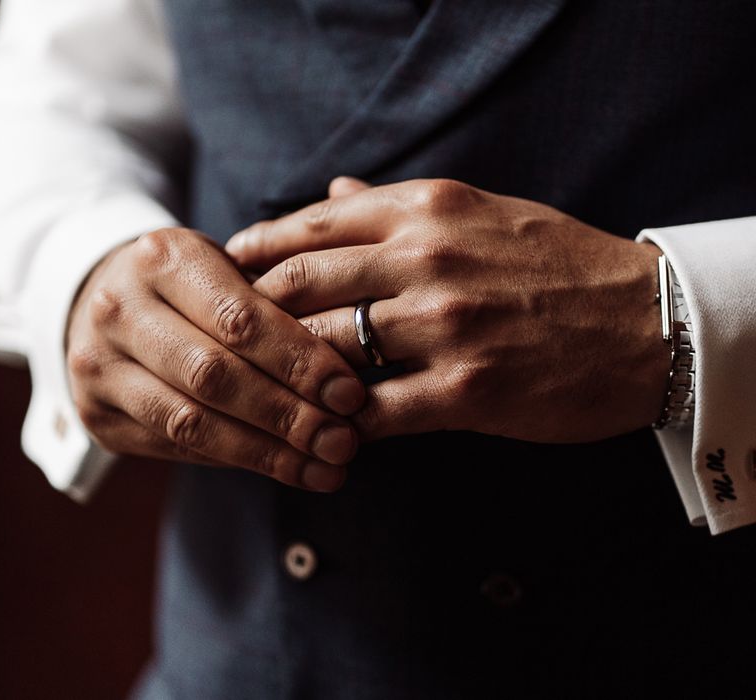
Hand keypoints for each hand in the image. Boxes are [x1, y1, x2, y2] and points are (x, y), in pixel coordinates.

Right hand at [65, 227, 364, 490]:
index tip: (351, 394)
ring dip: (268, 453)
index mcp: (163, 258)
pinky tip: (285, 468)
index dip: (300, 362)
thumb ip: (281, 306)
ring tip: (327, 469)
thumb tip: (348, 378)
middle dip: (288, 416)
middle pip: (214, 376)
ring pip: (191, 422)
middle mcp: (119, 309)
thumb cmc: (194, 283)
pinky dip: (237, 460)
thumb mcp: (230, 269)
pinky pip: (175, 447)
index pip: (239, 319)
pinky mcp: (96, 415)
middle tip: (344, 442)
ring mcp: (98, 366)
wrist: (107, 298)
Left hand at [226, 178, 669, 443]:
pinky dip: (337, 421)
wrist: (642, 320)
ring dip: (289, 372)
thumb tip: (332, 191)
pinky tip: (321, 428)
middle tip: (231, 336)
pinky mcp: (466, 391)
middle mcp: (427, 260)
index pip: (310, 226)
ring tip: (267, 386)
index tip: (229, 273)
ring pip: (327, 348)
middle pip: (301, 286)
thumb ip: (396, 203)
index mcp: (427, 210)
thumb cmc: (556, 261)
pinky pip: (373, 411)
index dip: (257, 253)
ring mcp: (445, 327)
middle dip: (253, 314)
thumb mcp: (479, 210)